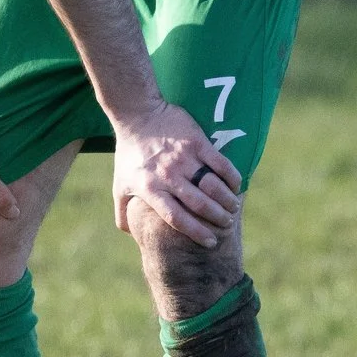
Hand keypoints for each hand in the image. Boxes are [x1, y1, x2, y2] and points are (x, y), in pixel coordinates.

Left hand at [111, 102, 241, 247]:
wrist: (138, 114)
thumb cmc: (129, 153)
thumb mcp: (120, 184)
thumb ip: (123, 211)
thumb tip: (130, 232)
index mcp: (151, 189)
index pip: (176, 218)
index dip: (195, 232)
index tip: (209, 241)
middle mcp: (168, 176)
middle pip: (198, 204)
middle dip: (216, 218)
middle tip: (226, 224)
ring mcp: (183, 158)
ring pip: (212, 185)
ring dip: (226, 200)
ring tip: (233, 208)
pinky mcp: (196, 142)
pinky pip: (219, 163)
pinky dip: (231, 176)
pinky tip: (236, 185)